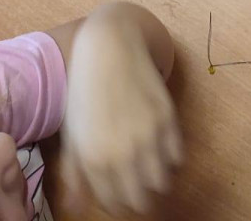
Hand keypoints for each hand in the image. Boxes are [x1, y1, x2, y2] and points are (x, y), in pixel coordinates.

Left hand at [61, 7, 182, 214]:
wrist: (109, 46)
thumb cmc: (85, 90)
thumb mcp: (73, 132)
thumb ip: (74, 173)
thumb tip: (76, 209)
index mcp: (95, 158)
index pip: (114, 203)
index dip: (116, 201)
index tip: (117, 190)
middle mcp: (123, 152)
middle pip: (141, 201)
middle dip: (138, 196)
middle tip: (133, 182)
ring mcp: (149, 135)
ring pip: (162, 183)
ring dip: (156, 179)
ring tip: (148, 165)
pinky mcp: (167, 118)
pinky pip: (177, 157)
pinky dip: (170, 157)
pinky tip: (159, 144)